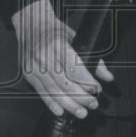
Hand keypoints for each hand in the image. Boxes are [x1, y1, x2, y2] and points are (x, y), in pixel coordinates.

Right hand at [11, 0, 112, 117]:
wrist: (30, 24)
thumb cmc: (54, 30)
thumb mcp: (76, 37)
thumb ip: (93, 58)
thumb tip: (107, 77)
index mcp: (57, 44)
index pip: (74, 68)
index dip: (87, 82)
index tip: (97, 89)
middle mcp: (44, 56)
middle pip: (64, 83)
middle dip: (81, 97)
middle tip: (93, 104)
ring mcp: (34, 66)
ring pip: (53, 91)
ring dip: (69, 104)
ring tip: (82, 112)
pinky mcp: (28, 74)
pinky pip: (41, 92)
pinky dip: (52, 104)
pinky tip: (62, 111)